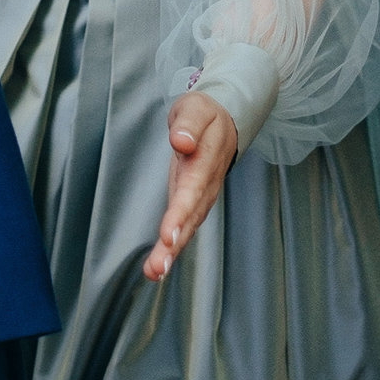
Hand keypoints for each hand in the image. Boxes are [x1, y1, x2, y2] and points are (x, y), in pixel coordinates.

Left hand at [143, 92, 238, 281]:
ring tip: (155, 272)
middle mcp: (205, 183)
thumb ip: (189, 123)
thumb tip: (181, 141)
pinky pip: (184, 227)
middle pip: (192, 216)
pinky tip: (156, 267)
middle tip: (159, 267)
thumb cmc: (205, 115)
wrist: (224, 122)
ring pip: (189, 227)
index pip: (193, 188)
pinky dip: (172, 248)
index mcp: (206, 159)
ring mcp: (201, 196)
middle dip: (175, 243)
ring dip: (172, 251)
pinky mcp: (192, 202)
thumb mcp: (196, 108)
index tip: (169, 234)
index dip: (182, 212)